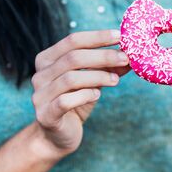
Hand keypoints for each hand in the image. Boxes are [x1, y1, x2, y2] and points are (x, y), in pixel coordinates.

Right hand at [31, 30, 129, 157]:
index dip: (98, 37)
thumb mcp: (93, 81)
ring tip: (115, 80)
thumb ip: (108, 67)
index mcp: (48, 59)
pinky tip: (97, 95)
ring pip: (71, 78)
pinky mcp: (45, 114)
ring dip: (98, 76)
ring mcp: (40, 95)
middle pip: (73, 58)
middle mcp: (40, 74)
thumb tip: (131, 54)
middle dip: (103, 56)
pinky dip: (85, 95)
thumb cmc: (77, 102)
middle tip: (125, 58)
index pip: (73, 40)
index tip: (120, 36)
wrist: (59, 135)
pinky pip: (65, 100)